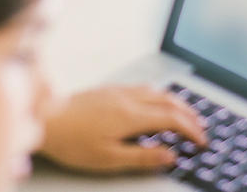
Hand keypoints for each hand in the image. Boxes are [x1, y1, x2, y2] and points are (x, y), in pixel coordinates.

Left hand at [38, 84, 207, 173]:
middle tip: (201, 127)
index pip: (172, 118)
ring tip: (185, 113)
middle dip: (189, 113)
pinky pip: (141, 88)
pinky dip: (158, 95)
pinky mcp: (107, 90)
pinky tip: (155, 101)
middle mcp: (126, 98)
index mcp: (130, 115)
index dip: (191, 130)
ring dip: (175, 101)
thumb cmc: (72, 141)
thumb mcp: (109, 158)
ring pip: (156, 91)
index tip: (201, 141)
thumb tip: (170, 156)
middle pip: (168, 100)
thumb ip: (142, 156)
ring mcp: (116, 91)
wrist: (44, 118)